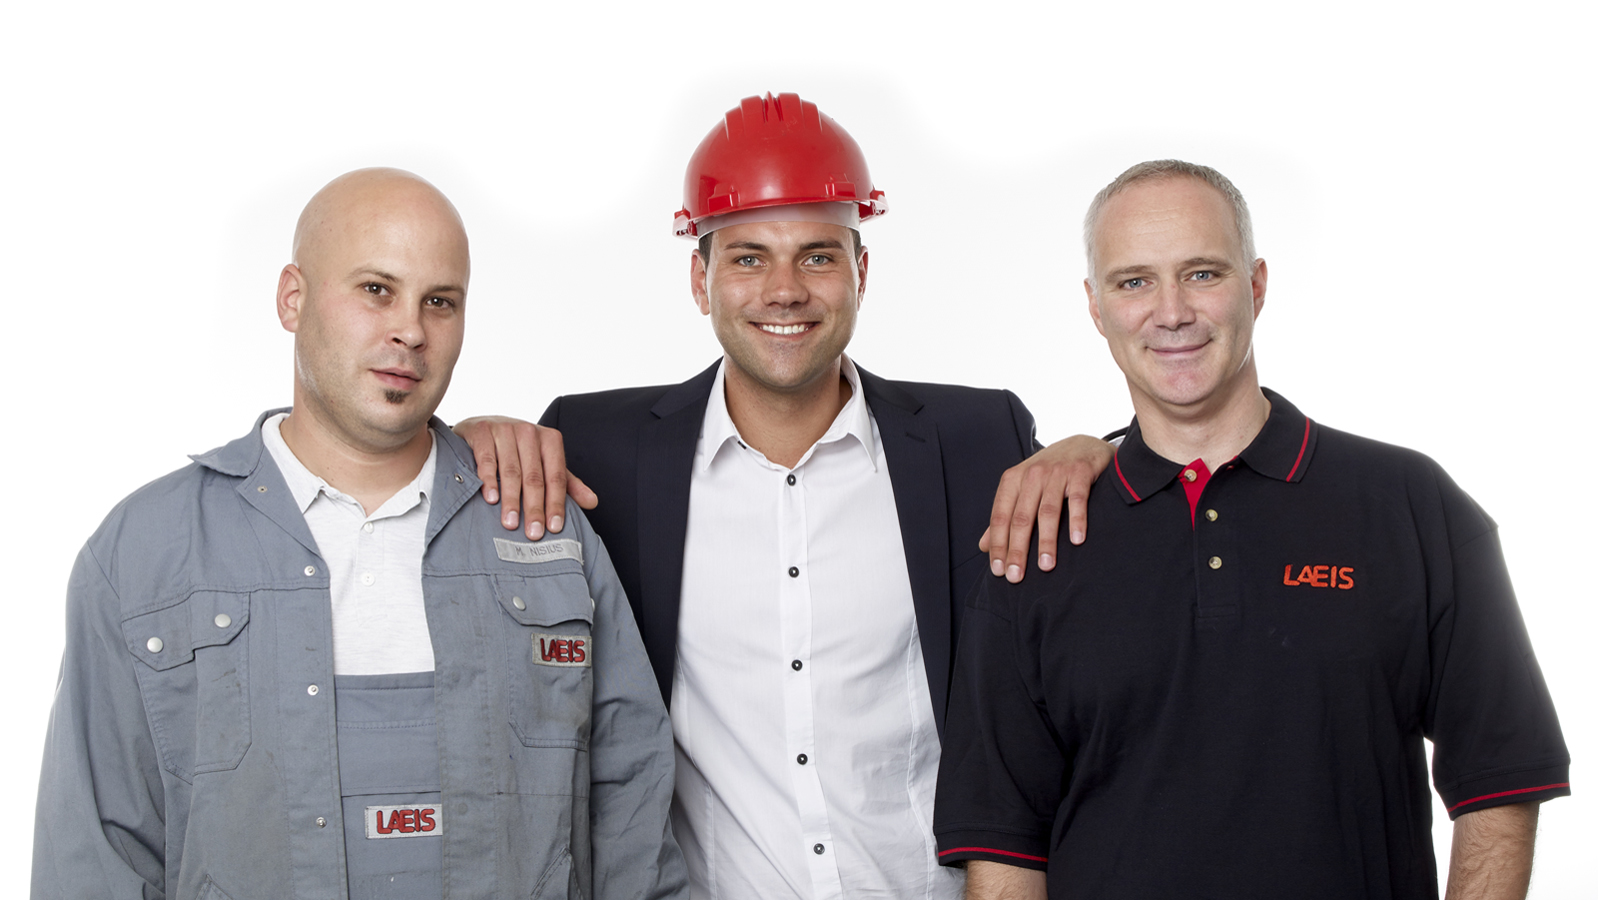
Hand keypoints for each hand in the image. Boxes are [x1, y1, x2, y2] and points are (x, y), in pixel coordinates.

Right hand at [453, 416, 597, 538]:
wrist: (483, 427)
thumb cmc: (519, 449)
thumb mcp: (545, 462)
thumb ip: (567, 483)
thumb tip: (592, 502)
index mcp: (550, 439)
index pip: (556, 477)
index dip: (556, 503)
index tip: (554, 527)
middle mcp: (529, 432)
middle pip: (534, 477)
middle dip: (534, 508)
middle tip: (533, 532)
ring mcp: (504, 429)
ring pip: (511, 471)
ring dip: (511, 499)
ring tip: (511, 523)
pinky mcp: (482, 431)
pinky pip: (487, 460)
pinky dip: (489, 481)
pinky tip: (491, 499)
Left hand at [980, 435, 1113, 582]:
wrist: (1083, 444)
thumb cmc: (1049, 472)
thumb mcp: (1022, 489)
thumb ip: (1005, 516)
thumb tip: (984, 546)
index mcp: (1013, 480)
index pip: (1000, 517)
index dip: (998, 545)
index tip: (998, 570)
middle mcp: (1032, 475)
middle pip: (1021, 518)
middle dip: (1017, 549)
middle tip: (1016, 576)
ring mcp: (1056, 473)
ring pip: (1047, 511)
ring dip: (1046, 541)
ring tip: (1046, 566)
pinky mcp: (1080, 472)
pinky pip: (1076, 499)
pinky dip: (1076, 520)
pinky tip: (1076, 540)